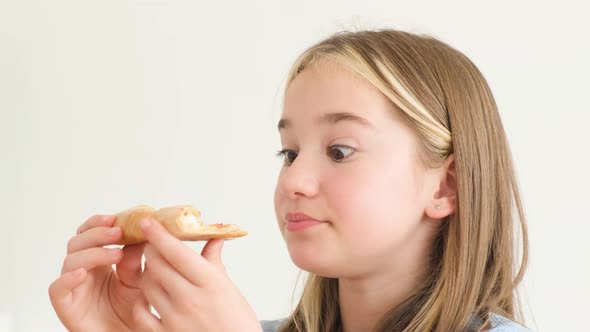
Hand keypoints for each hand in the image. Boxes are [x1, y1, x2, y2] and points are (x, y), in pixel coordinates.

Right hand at [48, 215, 148, 331]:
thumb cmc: (132, 311)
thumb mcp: (139, 281)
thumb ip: (136, 260)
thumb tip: (142, 234)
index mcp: (99, 260)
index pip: (91, 233)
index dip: (99, 223)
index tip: (116, 218)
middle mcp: (83, 270)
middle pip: (78, 241)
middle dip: (97, 233)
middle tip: (118, 231)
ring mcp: (73, 286)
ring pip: (70, 260)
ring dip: (93, 253)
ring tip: (116, 254)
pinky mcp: (65, 305)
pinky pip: (57, 288)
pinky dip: (68, 278)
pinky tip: (83, 273)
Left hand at [133, 218, 261, 331]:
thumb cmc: (237, 323)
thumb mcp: (231, 289)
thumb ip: (215, 262)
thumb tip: (214, 238)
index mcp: (210, 283)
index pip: (176, 251)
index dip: (158, 233)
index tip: (148, 221)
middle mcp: (190, 299)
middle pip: (156, 264)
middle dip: (152, 250)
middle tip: (154, 246)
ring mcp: (175, 319)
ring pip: (147, 284)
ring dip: (147, 273)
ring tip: (156, 271)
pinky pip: (140, 312)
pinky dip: (141, 301)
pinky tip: (149, 297)